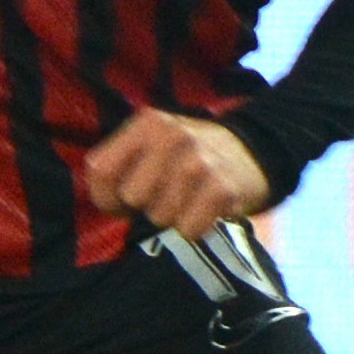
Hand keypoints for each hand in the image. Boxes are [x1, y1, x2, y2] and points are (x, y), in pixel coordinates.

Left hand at [81, 109, 270, 234]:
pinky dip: (194, 227)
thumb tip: (108, 202)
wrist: (253, 153)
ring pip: (159, 216)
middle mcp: (172, 136)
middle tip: (165, 195)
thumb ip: (118, 167)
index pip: (100, 170)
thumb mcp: (152, 145)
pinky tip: (204, 209)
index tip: (126, 198)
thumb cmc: (188, 157)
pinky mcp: (221, 189)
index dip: (107, 195)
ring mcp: (198, 161)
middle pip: (131, 197)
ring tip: (188, 198)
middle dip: (144, 205)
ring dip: (172, 217)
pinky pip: (187, 229)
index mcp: (147, 123)